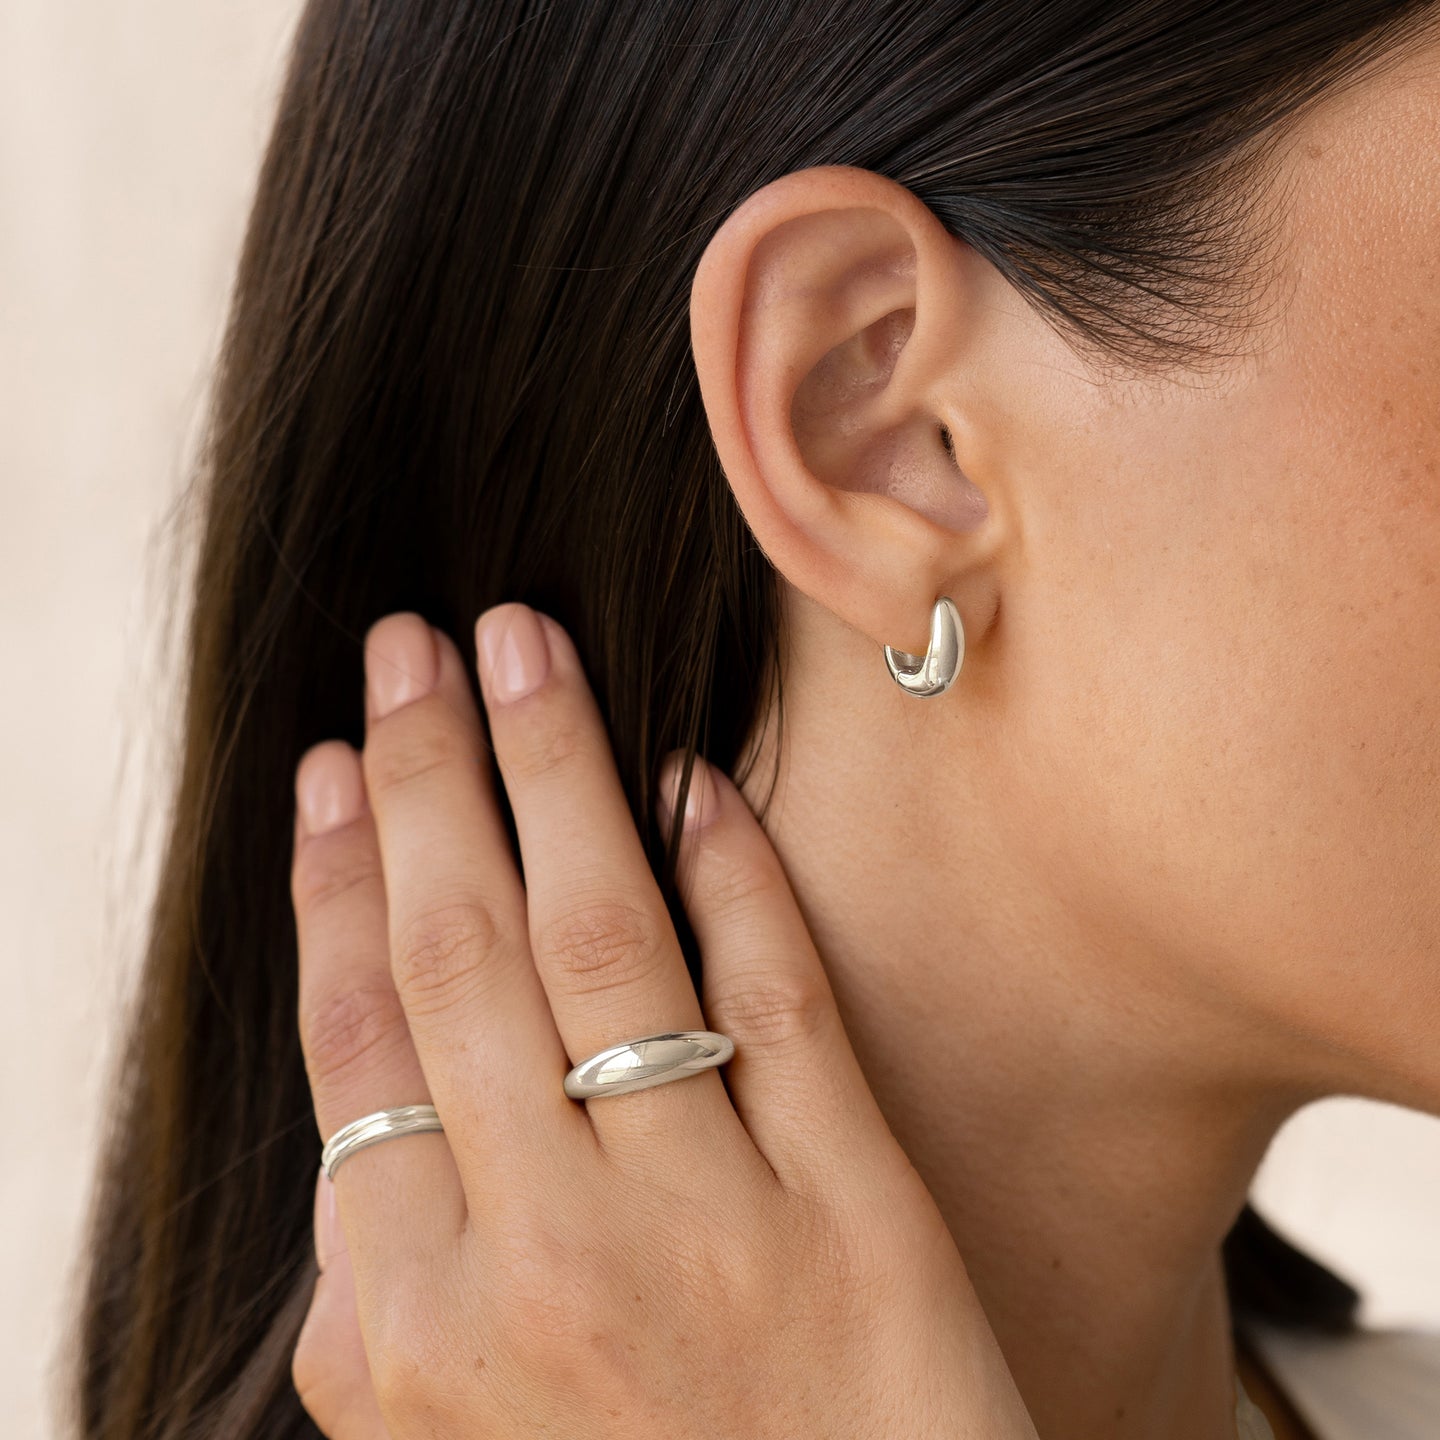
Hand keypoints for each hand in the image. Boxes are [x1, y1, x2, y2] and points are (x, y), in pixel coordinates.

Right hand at [289, 604, 1036, 1438]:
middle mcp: (544, 1259)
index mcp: (413, 1318)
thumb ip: (388, 1272)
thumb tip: (359, 1067)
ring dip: (555, 773)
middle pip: (461, 954)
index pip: (357, 1031)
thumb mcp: (447, 1426)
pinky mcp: (854, 1215)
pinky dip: (734, 875)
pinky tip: (691, 777)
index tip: (339, 760)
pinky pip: (778, 1000)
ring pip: (603, 943)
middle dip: (430, 774)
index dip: (342, 874)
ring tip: (522, 648)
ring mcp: (706, 1227)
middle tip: (410, 642)